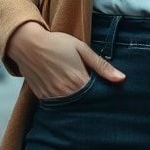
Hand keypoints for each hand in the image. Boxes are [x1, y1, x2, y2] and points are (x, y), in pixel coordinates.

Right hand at [6, 20, 124, 98]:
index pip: (98, 96)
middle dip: (91, 100)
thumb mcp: (82, 49)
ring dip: (77, 101)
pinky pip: (58, 105)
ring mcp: (53, 97)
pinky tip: (65, 90)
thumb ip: (101, 66)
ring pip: (71, 106)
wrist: (27, 44)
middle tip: (91, 90)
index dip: (103, 93)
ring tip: (77, 88)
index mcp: (78, 80)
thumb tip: (122, 78)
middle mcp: (66, 92)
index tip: (105, 89)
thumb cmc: (57, 43)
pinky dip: (64, 100)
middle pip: (85, 104)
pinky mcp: (43, 98)